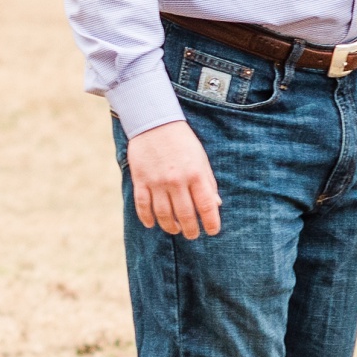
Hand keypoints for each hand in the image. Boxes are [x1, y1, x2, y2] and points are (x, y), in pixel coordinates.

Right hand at [126, 119, 221, 238]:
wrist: (154, 121)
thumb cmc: (182, 140)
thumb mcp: (201, 158)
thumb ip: (208, 182)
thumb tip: (216, 205)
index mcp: (195, 174)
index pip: (206, 206)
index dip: (210, 222)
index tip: (212, 231)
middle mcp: (177, 180)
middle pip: (185, 215)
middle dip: (191, 230)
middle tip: (192, 235)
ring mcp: (157, 181)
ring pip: (164, 214)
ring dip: (170, 227)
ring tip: (175, 230)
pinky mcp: (140, 180)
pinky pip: (143, 206)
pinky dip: (147, 218)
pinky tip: (152, 224)